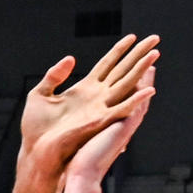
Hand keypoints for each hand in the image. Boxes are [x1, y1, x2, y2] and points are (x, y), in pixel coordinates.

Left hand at [19, 34, 160, 174]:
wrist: (39, 156)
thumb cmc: (37, 132)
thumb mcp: (41, 96)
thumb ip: (54, 75)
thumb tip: (71, 59)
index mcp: (85, 90)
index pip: (108, 65)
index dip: (120, 50)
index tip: (132, 37)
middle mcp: (98, 99)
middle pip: (123, 71)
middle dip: (139, 55)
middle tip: (154, 40)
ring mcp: (102, 110)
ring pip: (128, 86)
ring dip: (142, 71)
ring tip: (154, 55)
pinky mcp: (102, 124)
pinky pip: (123, 111)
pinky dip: (136, 101)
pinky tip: (149, 90)